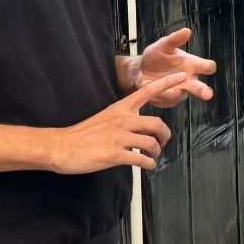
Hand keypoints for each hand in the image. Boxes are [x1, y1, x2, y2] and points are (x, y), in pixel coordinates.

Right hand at [52, 73, 186, 173]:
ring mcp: (119, 137)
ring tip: (153, 156)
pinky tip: (148, 166)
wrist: (62, 146)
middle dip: (165, 135)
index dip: (166, 83)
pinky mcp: (115, 154)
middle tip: (163, 142)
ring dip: (157, 152)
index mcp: (120, 108)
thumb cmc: (82, 134)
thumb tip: (139, 125)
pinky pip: (141, 159)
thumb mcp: (105, 117)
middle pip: (156, 123)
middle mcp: (122, 120)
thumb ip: (124, 118)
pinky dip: (149, 164)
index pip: (147, 91)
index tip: (181, 77)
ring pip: (151, 142)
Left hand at [129, 27, 216, 105]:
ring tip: (154, 83)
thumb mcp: (163, 46)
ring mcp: (179, 91)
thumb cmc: (157, 56)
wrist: (140, 70)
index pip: (207, 67)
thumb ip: (174, 40)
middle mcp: (189, 80)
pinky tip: (148, 85)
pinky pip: (165, 100)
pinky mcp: (168, 100)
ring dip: (169, 91)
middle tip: (207, 95)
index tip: (208, 67)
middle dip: (203, 91)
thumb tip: (187, 30)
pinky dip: (155, 92)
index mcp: (192, 65)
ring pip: (179, 95)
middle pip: (201, 88)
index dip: (208, 67)